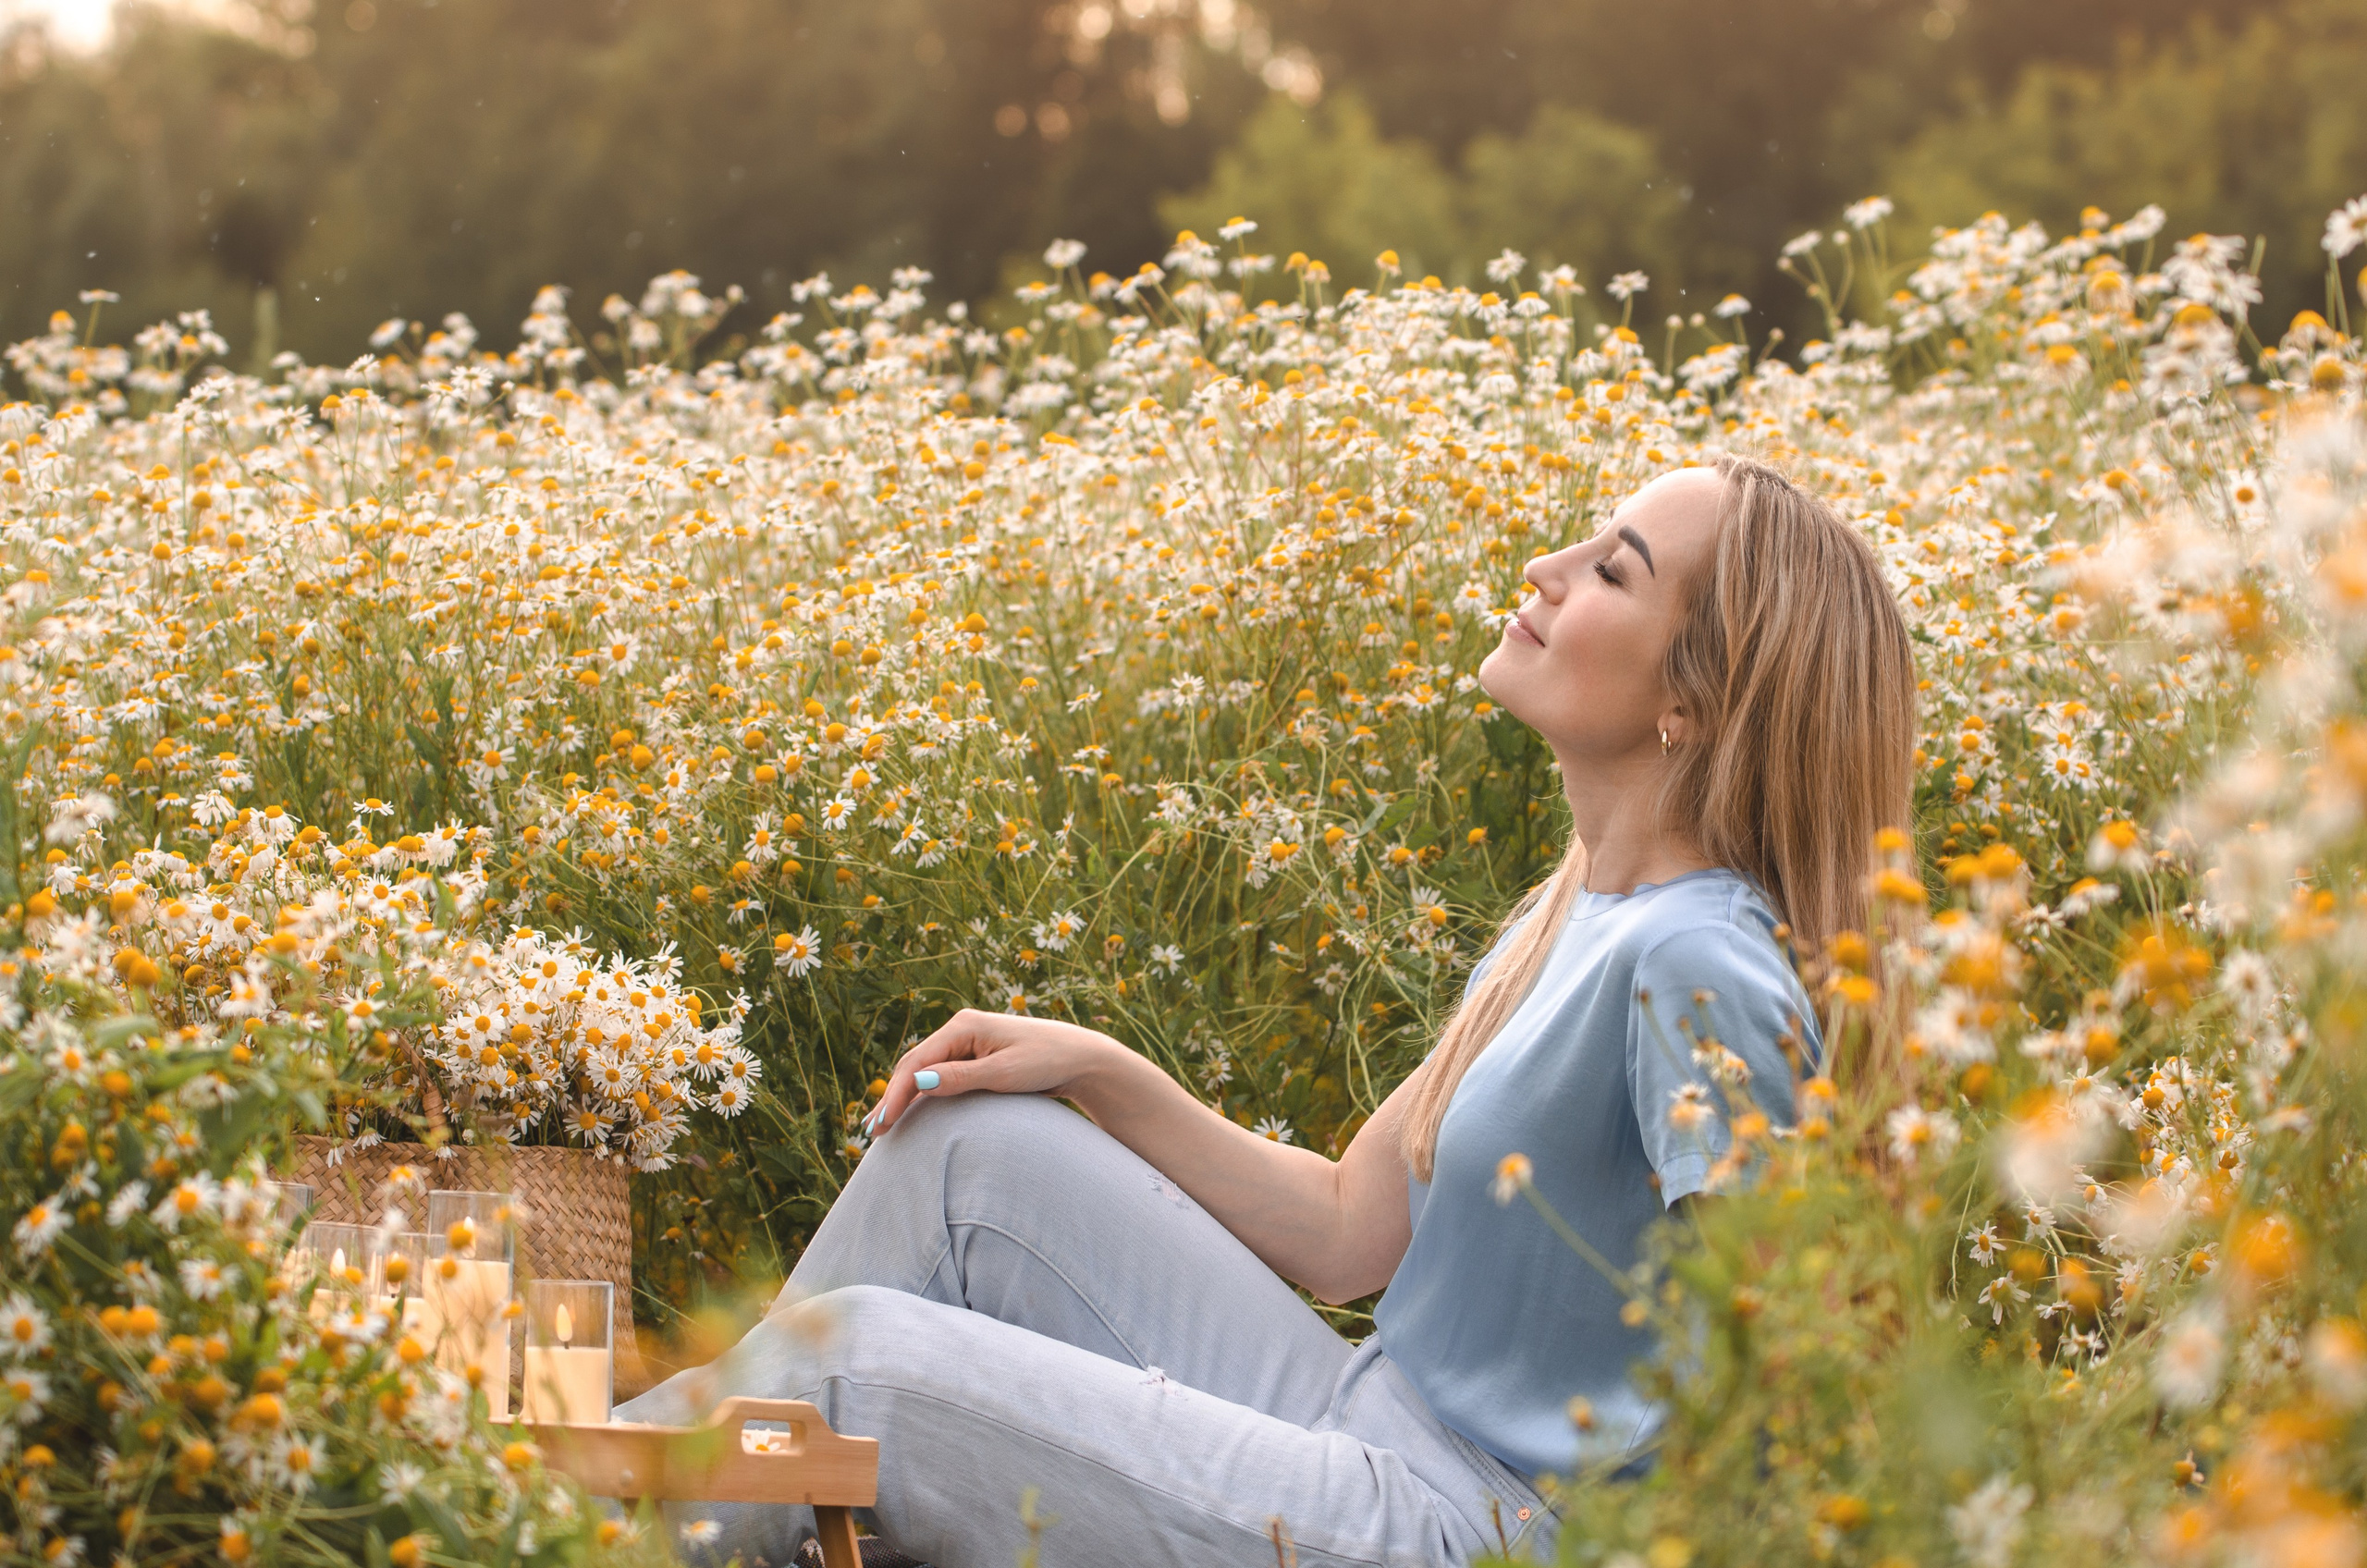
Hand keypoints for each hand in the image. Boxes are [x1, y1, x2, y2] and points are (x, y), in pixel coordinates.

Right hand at [863, 1010, 1119, 1136]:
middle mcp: (961, 1029)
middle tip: (872, 1132)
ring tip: (881, 1126)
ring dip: (904, 1097)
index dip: (897, 1094)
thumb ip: (960, 1077)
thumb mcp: (1003, 1074)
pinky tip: (910, 1112)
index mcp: (963, 1026)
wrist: (1081, 1057)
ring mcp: (967, 1041)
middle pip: (915, 1064)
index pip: (917, 1062)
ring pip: (925, 1070)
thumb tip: (918, 1080)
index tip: (883, 1124)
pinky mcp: (975, 1055)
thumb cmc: (1046, 1062)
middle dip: (893, 1097)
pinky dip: (923, 1094)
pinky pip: (940, 1075)